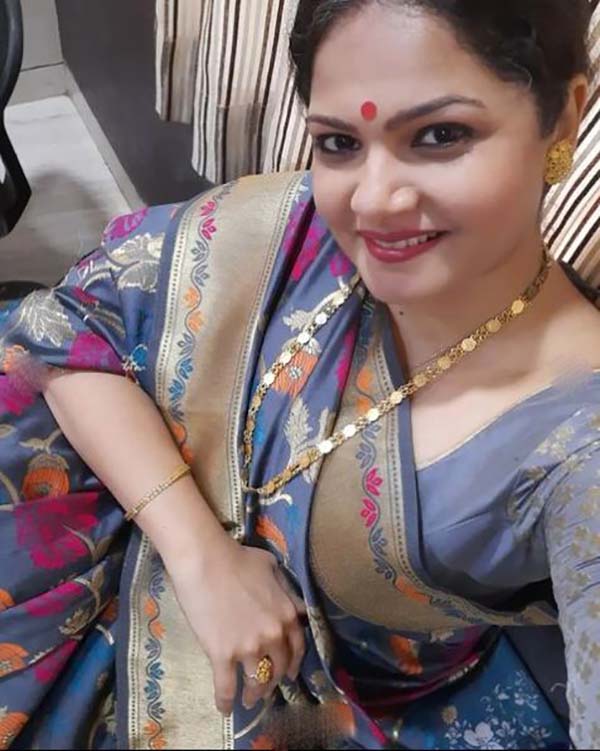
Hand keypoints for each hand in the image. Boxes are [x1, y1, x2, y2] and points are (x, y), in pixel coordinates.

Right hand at [167, 541, 306, 715]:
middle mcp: (273, 635)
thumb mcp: (273, 569)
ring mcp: (248, 647)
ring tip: (249, 700)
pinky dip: (225, 701)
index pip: (297, 648)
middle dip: (272, 681)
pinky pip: (226, 687)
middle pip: (278, 668)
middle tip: (265, 688)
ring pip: (256, 682)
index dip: (293, 664)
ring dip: (253, 695)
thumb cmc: (237, 558)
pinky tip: (224, 708)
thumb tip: (293, 606)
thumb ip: (286, 591)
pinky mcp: (222, 655)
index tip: (288, 673)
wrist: (206, 561)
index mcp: (286, 614)